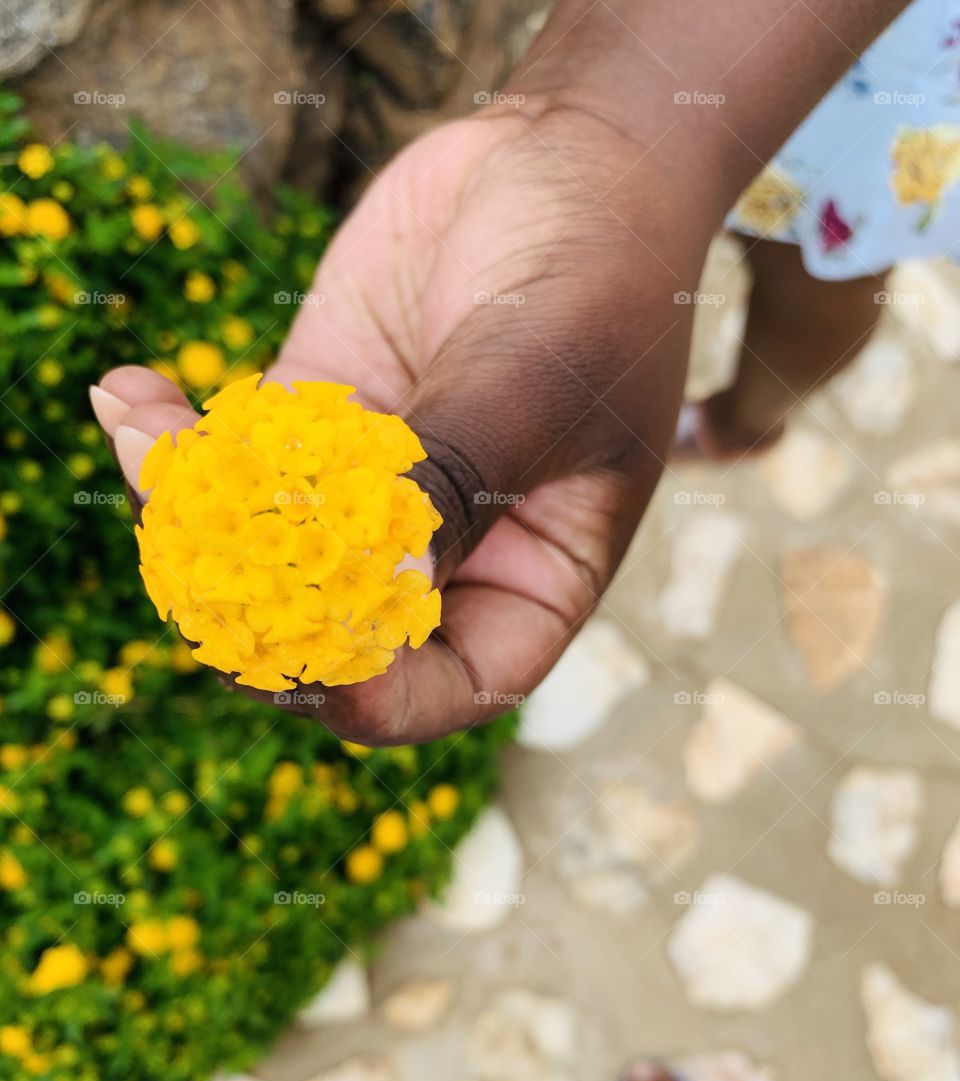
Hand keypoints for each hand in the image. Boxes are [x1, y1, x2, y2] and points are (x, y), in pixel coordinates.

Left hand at [96, 98, 709, 743]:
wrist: (571, 153)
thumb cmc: (601, 275)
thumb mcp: (534, 387)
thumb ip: (449, 487)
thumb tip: (364, 593)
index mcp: (534, 573)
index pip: (455, 681)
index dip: (383, 698)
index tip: (310, 670)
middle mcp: (452, 547)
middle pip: (343, 628)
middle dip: (255, 608)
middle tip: (191, 564)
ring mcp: (376, 487)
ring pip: (271, 547)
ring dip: (193, 513)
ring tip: (142, 441)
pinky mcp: (320, 418)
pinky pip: (238, 459)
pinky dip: (179, 439)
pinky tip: (132, 396)